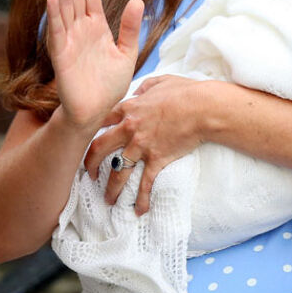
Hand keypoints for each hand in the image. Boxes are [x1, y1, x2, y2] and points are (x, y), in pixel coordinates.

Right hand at [46, 0, 143, 129]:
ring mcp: (69, 41)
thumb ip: (131, 28)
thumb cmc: (109, 85)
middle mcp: (80, 29)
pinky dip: (54, 15)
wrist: (97, 112)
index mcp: (96, 27)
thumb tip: (138, 0)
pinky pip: (57, 32)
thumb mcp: (126, 53)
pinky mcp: (62, 56)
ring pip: (64, 6)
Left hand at [83, 74, 208, 214]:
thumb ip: (144, 88)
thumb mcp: (160, 82)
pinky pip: (145, 184)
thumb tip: (138, 92)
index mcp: (129, 109)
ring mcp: (142, 146)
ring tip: (108, 200)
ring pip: (118, 172)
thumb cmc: (185, 92)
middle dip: (90, 164)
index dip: (91, 131)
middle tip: (89, 175)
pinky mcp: (157, 159)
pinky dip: (141, 199)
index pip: (101, 121)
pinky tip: (139, 210)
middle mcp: (129, 129)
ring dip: (111, 189)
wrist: (202, 108)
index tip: (89, 141)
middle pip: (99, 149)